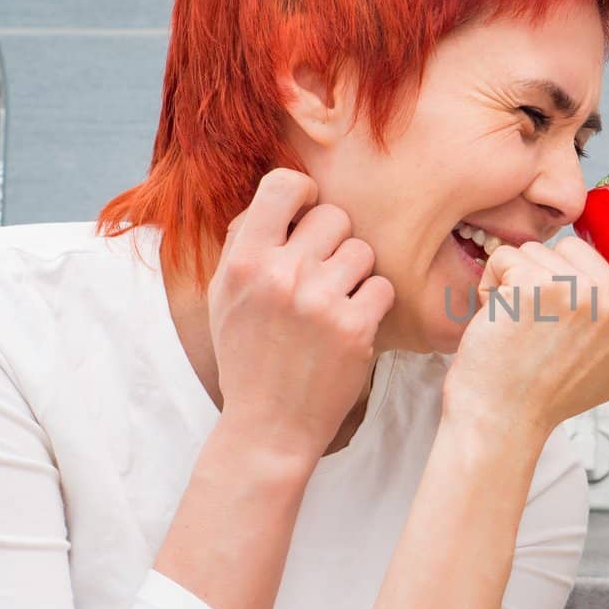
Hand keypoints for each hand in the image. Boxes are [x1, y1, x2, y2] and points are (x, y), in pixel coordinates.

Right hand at [209, 169, 395, 467]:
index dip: (303, 193)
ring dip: (355, 274)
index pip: (282, 185)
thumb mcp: (225, 295)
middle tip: (321, 274)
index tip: (306, 214)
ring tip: (333, 304)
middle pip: (335, 215)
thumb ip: (247, 243)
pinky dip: (373, 305)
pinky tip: (351, 325)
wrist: (269, 424)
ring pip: (363, 251)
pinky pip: (383, 287)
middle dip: (334, 241)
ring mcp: (320, 301)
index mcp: (244, 262)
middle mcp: (281, 275)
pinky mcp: (355, 327)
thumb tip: (283, 194)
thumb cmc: (248, 354)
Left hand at [443, 195, 608, 439]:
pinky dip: (493, 282)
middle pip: (579, 247)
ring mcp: (577, 291)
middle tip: (541, 318)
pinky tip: (497, 318)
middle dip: (552, 271)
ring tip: (519, 323)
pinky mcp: (535, 284)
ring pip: (539, 251)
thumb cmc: (547, 395)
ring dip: (520, 278)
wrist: (503, 418)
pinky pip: (507, 257)